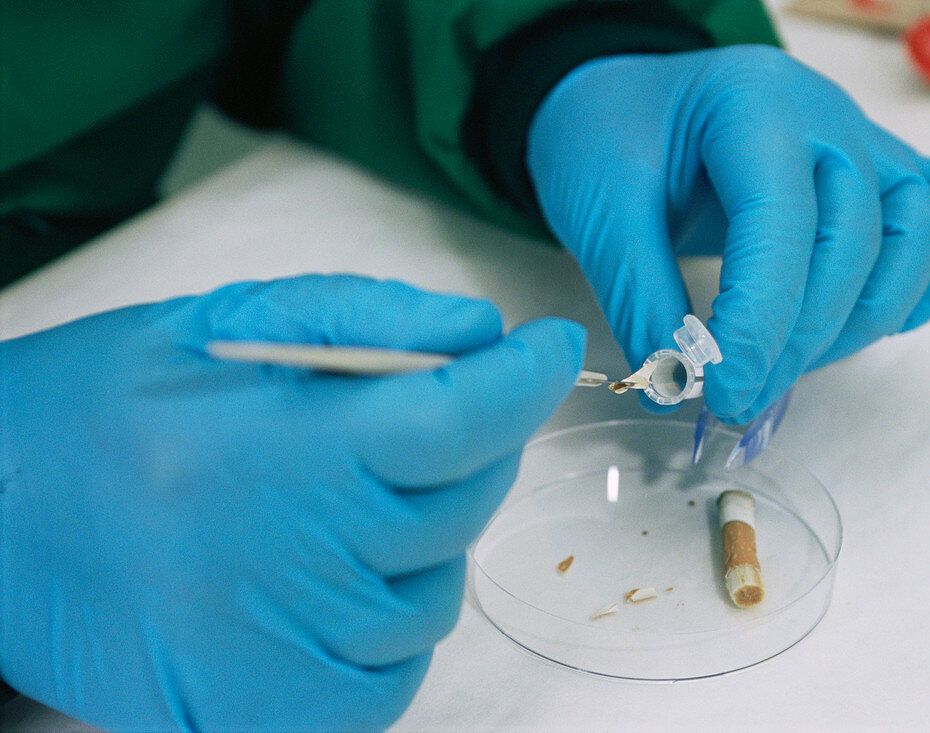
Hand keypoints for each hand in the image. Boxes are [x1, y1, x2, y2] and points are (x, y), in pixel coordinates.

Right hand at [0, 274, 583, 729]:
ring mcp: (284, 653)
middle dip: (468, 449)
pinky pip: (396, 667)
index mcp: (274, 447)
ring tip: (328, 507)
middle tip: (410, 423)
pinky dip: (387, 618)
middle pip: (462, 503)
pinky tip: (325, 576)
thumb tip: (479, 334)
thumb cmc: (106, 410)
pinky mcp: (272, 716)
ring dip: (419, 539)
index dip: (523, 380)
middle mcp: (287, 559)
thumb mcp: (225, 324)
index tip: (548, 349)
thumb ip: (365, 319)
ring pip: (437, 590)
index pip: (455, 420)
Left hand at [527, 45, 929, 422]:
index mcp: (752, 105)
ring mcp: (865, 142)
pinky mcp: (881, 173)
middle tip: (738, 398)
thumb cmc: (606, 138)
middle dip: (798, 340)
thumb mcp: (601, 210)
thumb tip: (674, 388)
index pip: (781, 226)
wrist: (627, 101)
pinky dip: (929, 280)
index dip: (759, 325)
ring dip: (863, 320)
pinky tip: (876, 320)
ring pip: (916, 239)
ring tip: (789, 362)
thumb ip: (639, 299)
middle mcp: (826, 117)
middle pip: (853, 242)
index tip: (724, 394)